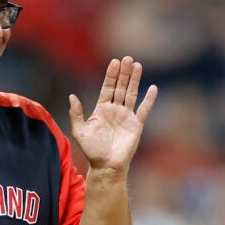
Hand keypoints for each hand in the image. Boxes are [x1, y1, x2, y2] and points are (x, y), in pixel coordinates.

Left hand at [69, 56, 156, 172]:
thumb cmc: (91, 150)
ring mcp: (126, 117)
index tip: (114, 62)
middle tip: (127, 58)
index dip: (111, 75)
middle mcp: (115, 110)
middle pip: (120, 87)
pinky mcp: (136, 125)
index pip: (107, 88)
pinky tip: (153, 88)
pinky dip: (149, 100)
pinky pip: (144, 110)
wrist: (106, 166)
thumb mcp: (79, 131)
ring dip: (134, 80)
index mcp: (101, 109)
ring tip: (137, 65)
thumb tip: (72, 96)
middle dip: (123, 73)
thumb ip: (76, 114)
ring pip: (131, 94)